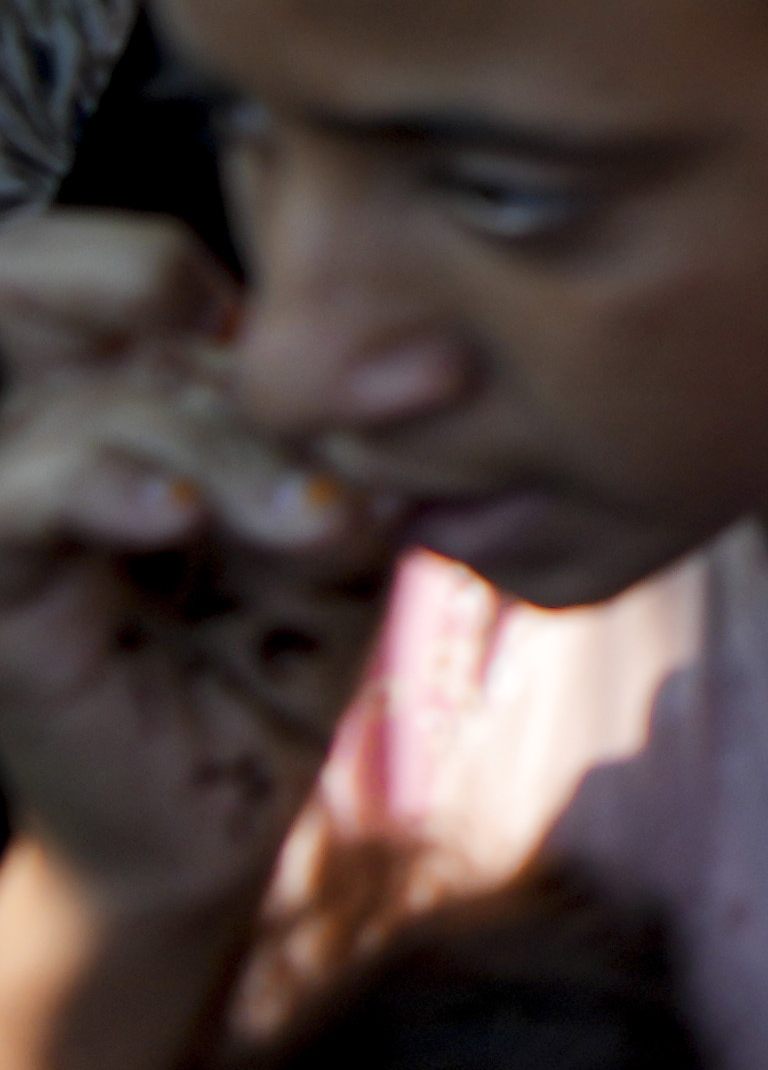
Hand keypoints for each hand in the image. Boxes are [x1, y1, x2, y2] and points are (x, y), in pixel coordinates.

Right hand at [0, 212, 395, 932]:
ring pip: (99, 400)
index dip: (259, 285)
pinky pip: (14, 494)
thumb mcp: (339, 516)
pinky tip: (176, 515)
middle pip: (125, 304)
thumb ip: (354, 432)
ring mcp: (13, 491)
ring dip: (229, 449)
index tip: (405, 365)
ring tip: (322, 518)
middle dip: (264, 362)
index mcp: (125, 377)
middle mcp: (52, 414)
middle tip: (391, 410)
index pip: (142, 261)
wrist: (219, 808)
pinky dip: (98, 485)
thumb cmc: (278, 646)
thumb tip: (424, 362)